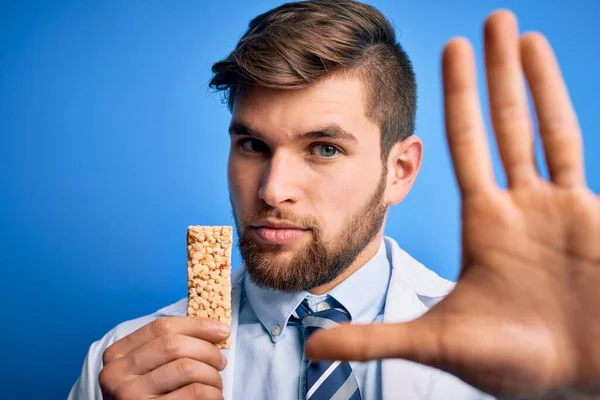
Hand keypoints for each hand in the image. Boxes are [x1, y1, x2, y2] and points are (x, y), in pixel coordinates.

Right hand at [99, 316, 228, 399]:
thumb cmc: (149, 398)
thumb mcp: (145, 371)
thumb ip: (167, 350)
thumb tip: (212, 331)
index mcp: (116, 355)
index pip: (161, 328)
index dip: (196, 325)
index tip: (222, 330)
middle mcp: (116, 374)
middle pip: (173, 346)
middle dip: (207, 350)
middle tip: (221, 362)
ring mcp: (130, 395)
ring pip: (186, 368)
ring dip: (211, 375)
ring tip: (216, 384)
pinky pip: (193, 393)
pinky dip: (212, 393)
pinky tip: (213, 397)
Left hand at [305, 10, 599, 397]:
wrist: (583, 377)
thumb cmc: (517, 364)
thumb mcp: (436, 343)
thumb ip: (373, 339)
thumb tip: (308, 347)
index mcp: (483, 225)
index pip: (459, 151)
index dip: (449, 108)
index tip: (435, 70)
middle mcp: (516, 205)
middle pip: (494, 125)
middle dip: (484, 76)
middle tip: (472, 26)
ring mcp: (553, 203)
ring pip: (531, 123)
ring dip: (519, 73)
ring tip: (505, 24)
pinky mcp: (586, 209)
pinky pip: (568, 142)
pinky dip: (555, 98)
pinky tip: (539, 56)